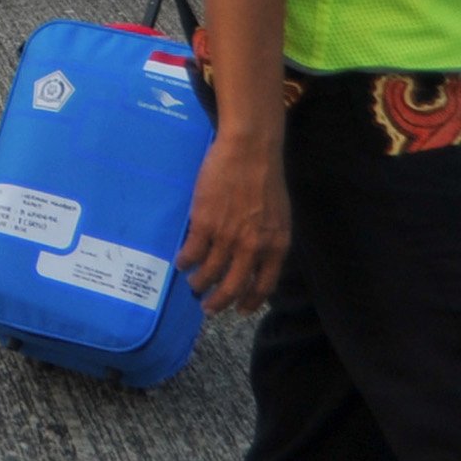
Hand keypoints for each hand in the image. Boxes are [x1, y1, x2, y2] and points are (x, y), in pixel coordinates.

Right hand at [177, 116, 291, 313]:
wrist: (250, 151)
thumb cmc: (266, 178)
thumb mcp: (278, 216)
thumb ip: (269, 240)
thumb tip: (256, 259)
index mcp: (276, 245)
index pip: (264, 285)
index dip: (250, 301)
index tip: (240, 309)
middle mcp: (252, 247)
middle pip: (234, 287)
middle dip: (219, 301)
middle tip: (209, 307)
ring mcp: (227, 237)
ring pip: (210, 273)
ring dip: (200, 283)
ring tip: (194, 284)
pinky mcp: (204, 225)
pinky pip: (191, 254)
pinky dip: (185, 262)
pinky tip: (182, 262)